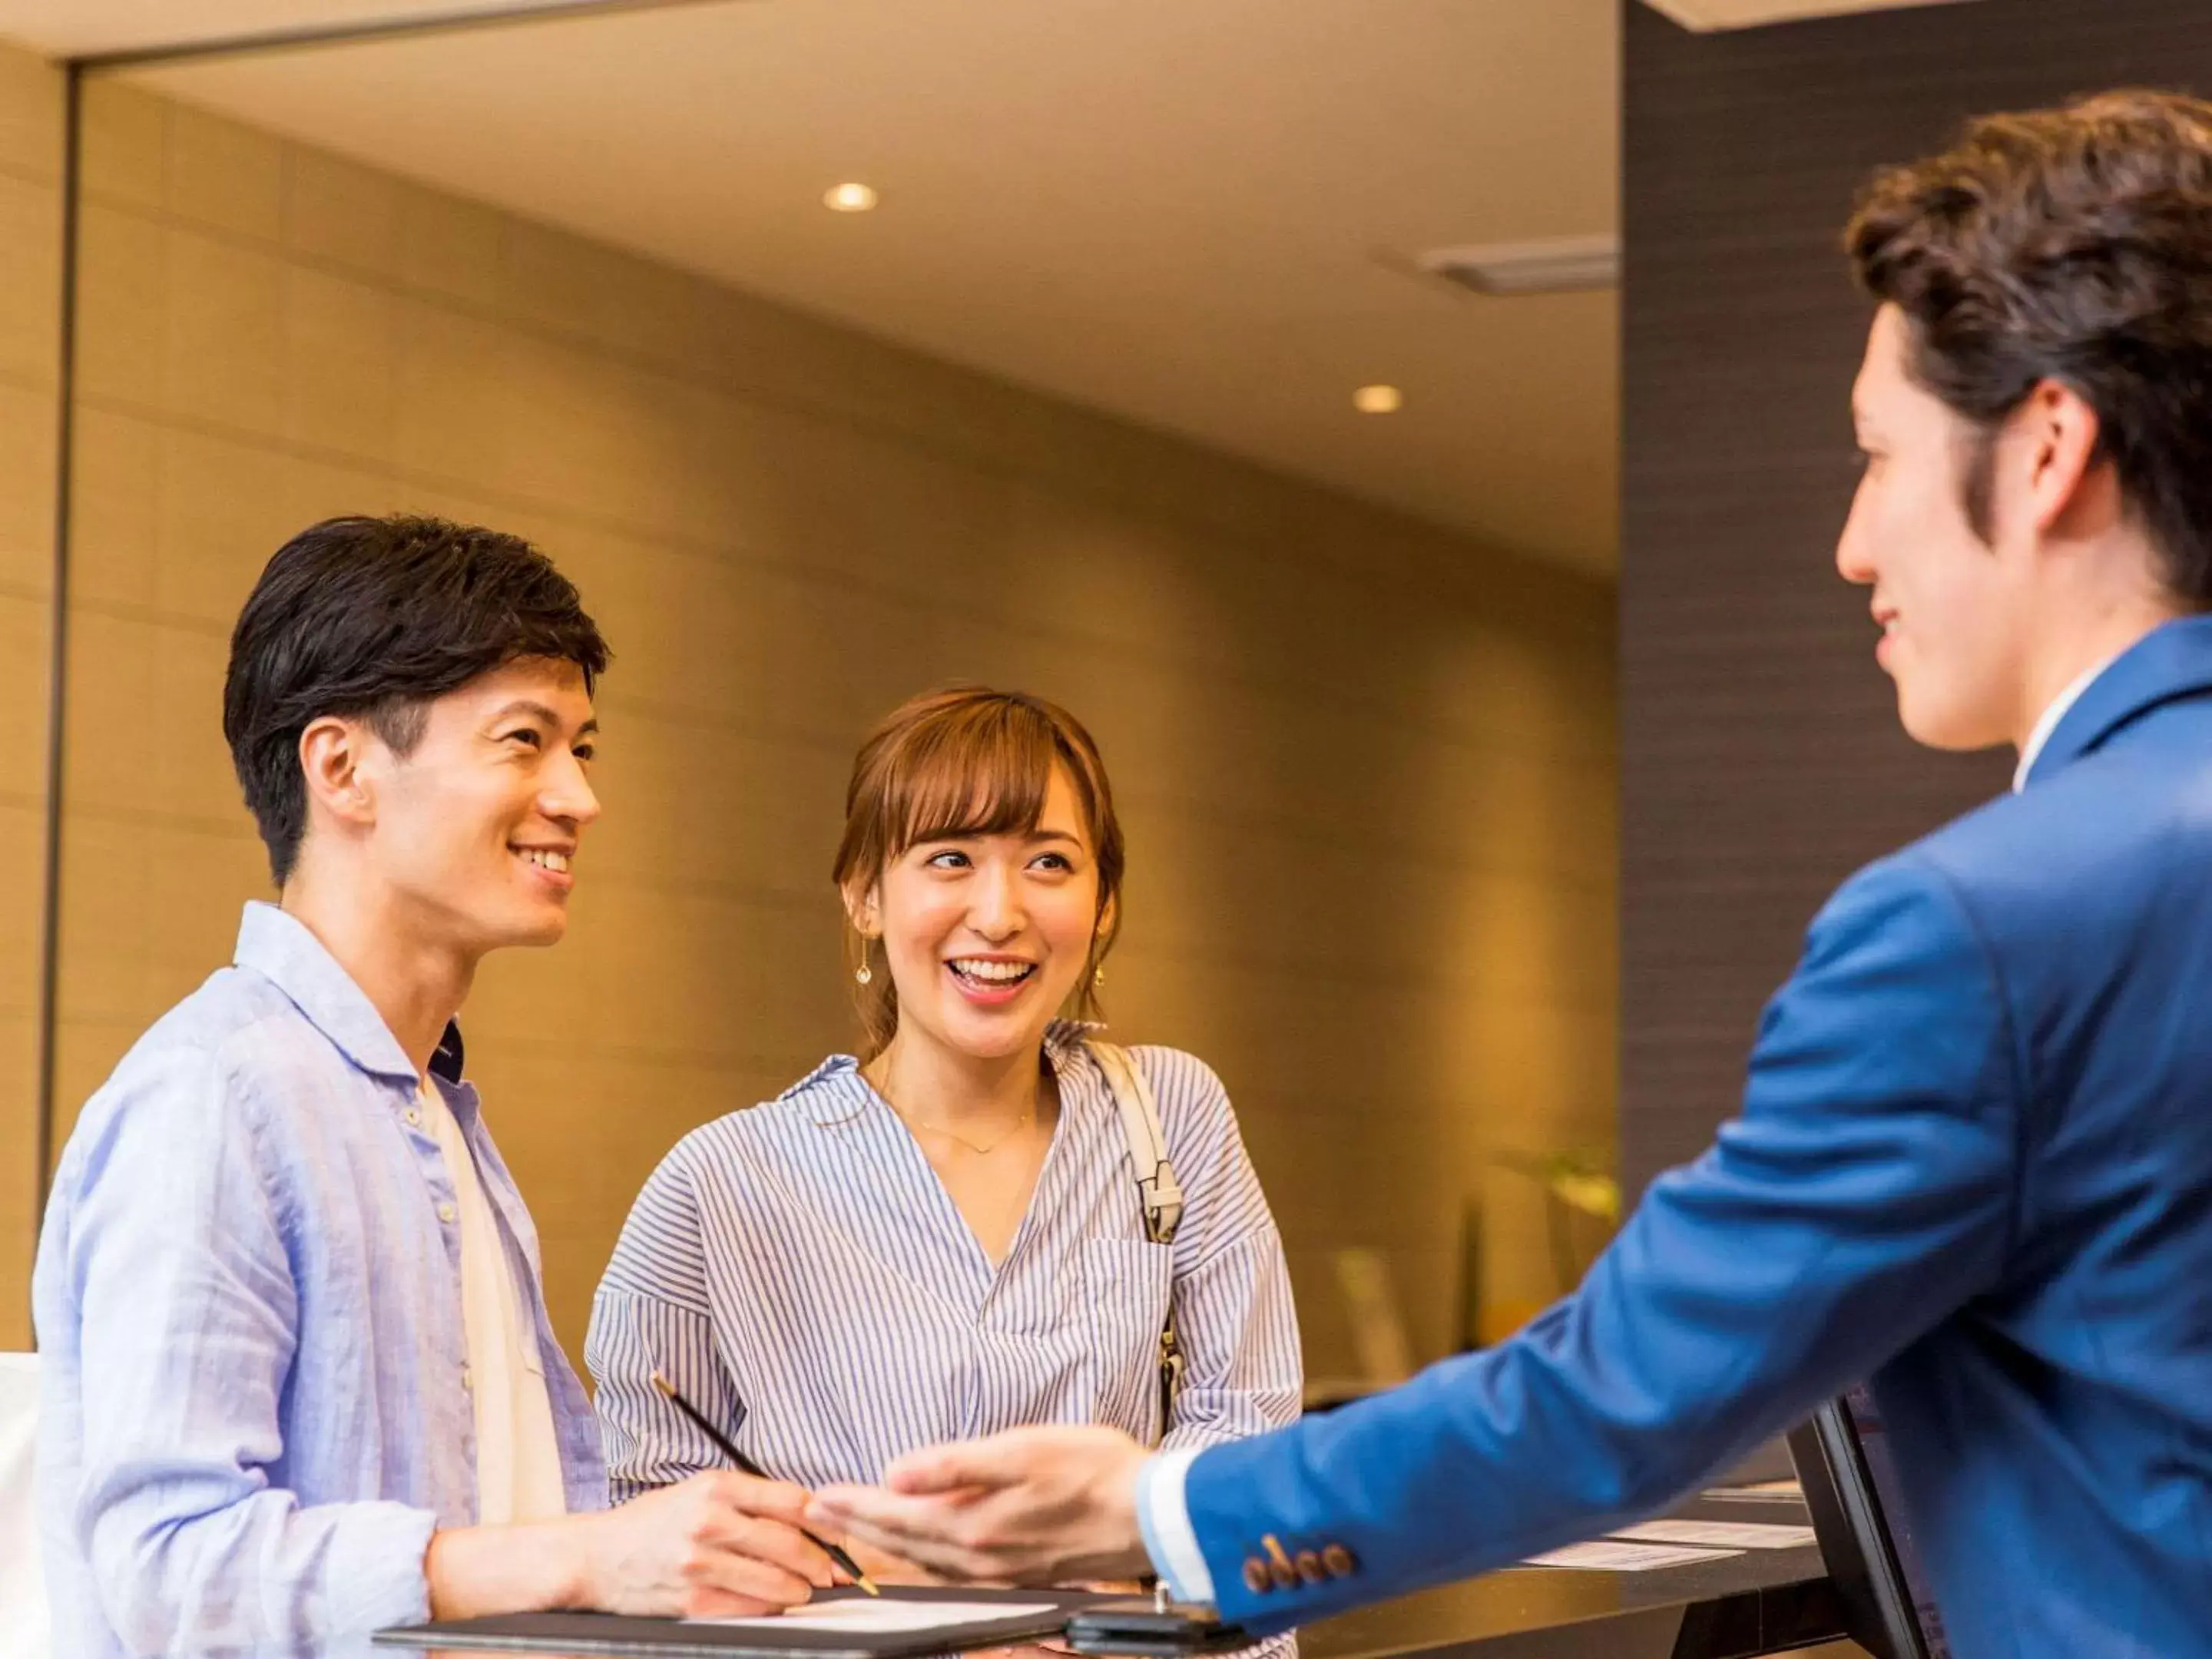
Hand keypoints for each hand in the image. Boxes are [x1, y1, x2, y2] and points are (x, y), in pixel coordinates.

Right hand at [573, 1470, 839, 1617]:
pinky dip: (769, 1607)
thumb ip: (748, 1498)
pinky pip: (749, 1608)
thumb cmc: (653, 1522)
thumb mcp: (698, 1491)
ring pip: (774, 1580)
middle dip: (820, 1561)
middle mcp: (709, 1521)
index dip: (824, 1521)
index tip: (837, 1533)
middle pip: (789, 1543)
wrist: (597, 1557)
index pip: (791, 1501)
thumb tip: (807, 1514)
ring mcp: (700, 1563)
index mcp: (716, 1487)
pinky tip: (773, 1602)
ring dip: (800, 1589)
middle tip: (833, 1569)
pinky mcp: (692, 1600)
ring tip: (805, 1588)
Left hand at [809, 1425, 1150, 1584]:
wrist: (1153, 1516)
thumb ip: (955, 1464)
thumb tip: (897, 1471)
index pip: (897, 1515)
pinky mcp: (1019, 1571)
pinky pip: (953, 1569)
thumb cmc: (1095, 1471)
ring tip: (856, 1527)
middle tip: (820, 1514)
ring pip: (924, 1559)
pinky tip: (920, 1549)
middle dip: (858, 1527)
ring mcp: (1000, 1569)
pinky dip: (923, 1556)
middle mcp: (980, 1557)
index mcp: (974, 1524)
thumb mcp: (1023, 1449)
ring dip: (886, 1542)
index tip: (820, 1497)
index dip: (856, 1505)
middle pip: (903, 1542)